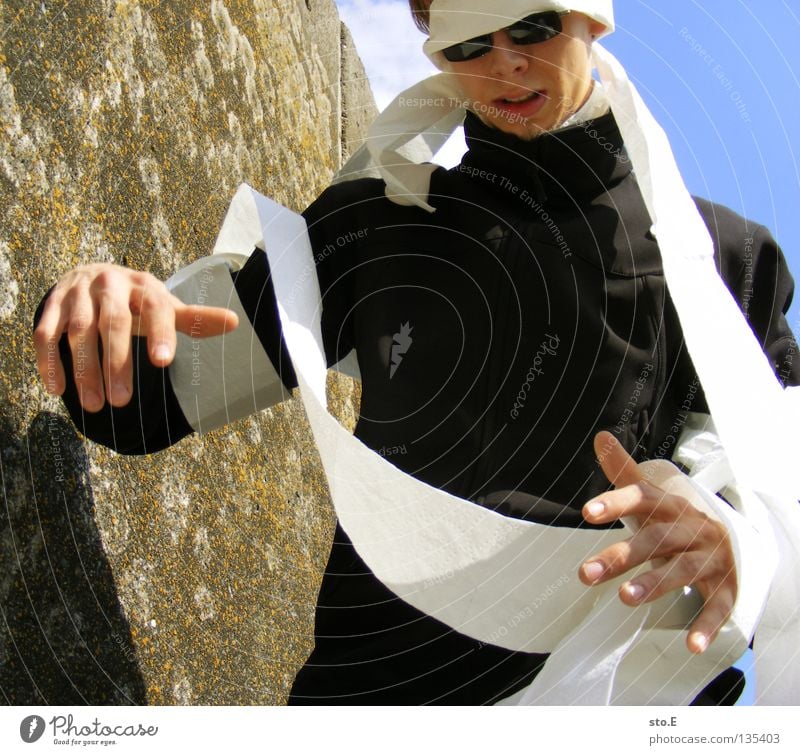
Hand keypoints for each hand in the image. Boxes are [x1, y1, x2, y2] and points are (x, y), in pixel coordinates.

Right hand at [34, 263, 238, 411]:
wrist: (91, 274)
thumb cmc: (137, 300)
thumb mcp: (164, 305)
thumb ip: (193, 318)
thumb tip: (235, 322)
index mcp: (144, 286)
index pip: (155, 308)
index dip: (160, 334)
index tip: (164, 363)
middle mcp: (110, 285)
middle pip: (113, 323)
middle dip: (117, 363)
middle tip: (122, 402)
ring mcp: (78, 294)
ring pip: (79, 331)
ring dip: (85, 370)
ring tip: (95, 406)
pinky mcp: (51, 306)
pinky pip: (45, 335)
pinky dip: (50, 362)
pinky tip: (57, 391)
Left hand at [579, 431, 736, 653]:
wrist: (733, 542)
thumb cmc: (675, 522)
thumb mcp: (654, 498)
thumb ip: (624, 472)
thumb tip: (600, 435)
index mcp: (671, 507)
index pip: (643, 498)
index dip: (616, 503)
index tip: (586, 511)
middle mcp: (691, 529)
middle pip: (656, 540)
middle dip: (621, 555)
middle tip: (584, 574)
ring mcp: (711, 558)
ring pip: (683, 570)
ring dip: (655, 583)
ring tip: (624, 598)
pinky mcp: (726, 587)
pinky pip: (719, 606)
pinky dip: (707, 625)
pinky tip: (690, 645)